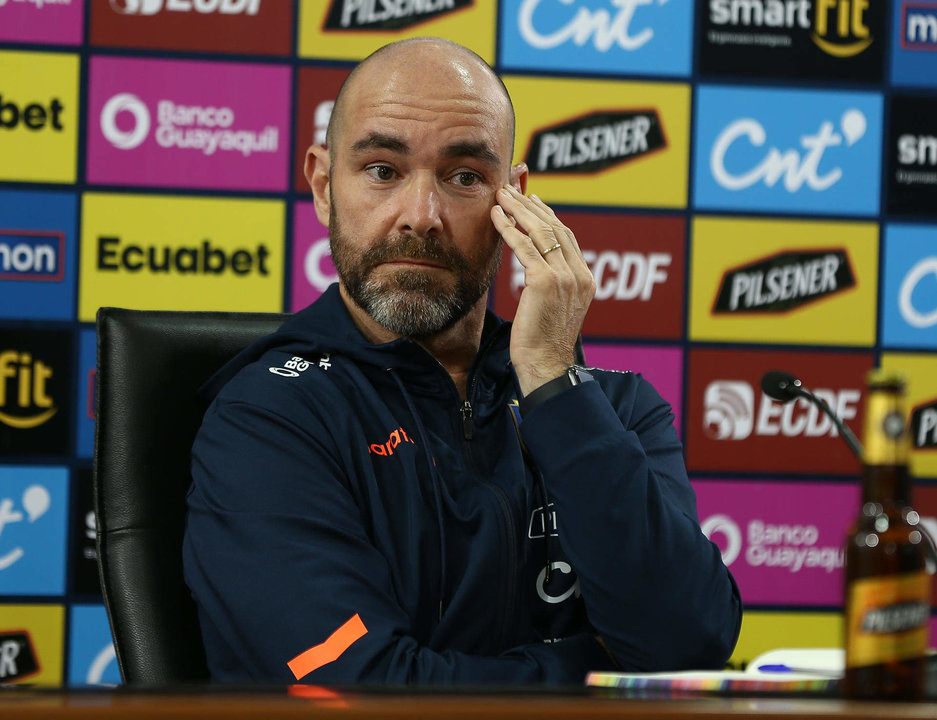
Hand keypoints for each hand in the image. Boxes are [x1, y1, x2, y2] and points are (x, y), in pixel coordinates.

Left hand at [491, 185, 594, 396]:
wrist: (546, 365)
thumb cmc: (543, 342)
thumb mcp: (554, 309)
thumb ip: (554, 285)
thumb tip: (539, 269)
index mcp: (586, 280)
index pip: (567, 237)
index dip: (548, 215)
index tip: (532, 200)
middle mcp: (579, 275)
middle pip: (555, 228)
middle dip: (530, 206)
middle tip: (510, 190)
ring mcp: (564, 277)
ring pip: (540, 232)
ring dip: (518, 210)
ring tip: (500, 196)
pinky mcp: (545, 282)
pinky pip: (524, 248)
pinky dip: (509, 229)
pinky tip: (496, 217)